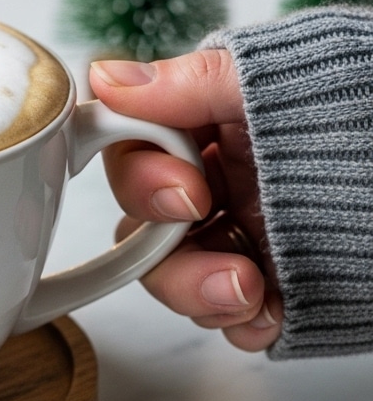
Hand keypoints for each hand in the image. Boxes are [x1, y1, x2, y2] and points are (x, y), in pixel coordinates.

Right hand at [90, 50, 281, 351]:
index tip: (186, 193)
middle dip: (165, 248)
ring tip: (247, 292)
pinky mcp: (274, 288)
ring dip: (195, 291)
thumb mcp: (293, 80)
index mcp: (215, 126)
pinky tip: (269, 313)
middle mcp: (221, 185)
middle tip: (210, 242)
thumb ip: (194, 82)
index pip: (135, 152)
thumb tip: (106, 78)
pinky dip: (240, 322)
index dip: (140, 177)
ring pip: (173, 278)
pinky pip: (227, 317)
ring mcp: (246, 239)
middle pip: (143, 227)